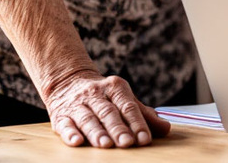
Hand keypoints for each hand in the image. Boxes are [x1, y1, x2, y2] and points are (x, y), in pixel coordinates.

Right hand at [42, 67, 171, 147]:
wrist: (67, 81)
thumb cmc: (104, 97)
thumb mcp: (124, 99)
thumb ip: (144, 115)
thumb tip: (166, 128)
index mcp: (115, 88)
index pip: (128, 106)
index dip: (137, 123)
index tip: (145, 139)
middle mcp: (96, 94)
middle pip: (109, 113)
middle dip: (118, 129)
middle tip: (127, 143)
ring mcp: (77, 105)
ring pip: (88, 119)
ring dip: (97, 132)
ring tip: (105, 145)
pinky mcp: (61, 116)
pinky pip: (65, 125)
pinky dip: (70, 134)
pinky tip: (77, 142)